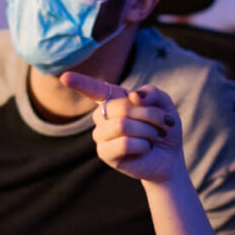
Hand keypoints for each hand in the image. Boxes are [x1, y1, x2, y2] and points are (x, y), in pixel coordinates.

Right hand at [60, 71, 182, 183]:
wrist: (169, 156)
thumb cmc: (163, 128)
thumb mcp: (164, 104)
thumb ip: (152, 93)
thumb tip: (133, 96)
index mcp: (113, 99)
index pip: (94, 89)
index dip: (80, 82)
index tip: (64, 77)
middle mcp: (103, 116)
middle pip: (121, 107)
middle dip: (149, 115)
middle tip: (163, 124)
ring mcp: (101, 135)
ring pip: (123, 125)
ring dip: (148, 130)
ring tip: (156, 136)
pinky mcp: (105, 154)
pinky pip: (123, 143)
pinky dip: (143, 144)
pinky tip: (147, 147)